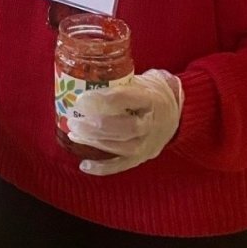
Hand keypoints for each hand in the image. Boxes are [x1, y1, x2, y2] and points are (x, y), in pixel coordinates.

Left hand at [68, 70, 182, 175]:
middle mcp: (154, 123)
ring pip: (123, 147)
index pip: (125, 98)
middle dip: (95, 126)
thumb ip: (112, 82)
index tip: (80, 100)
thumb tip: (76, 82)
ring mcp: (151, 143)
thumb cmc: (147, 91)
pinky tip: (84, 165)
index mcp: (152, 98)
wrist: (174, 109)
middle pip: (126, 128)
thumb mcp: (135, 79)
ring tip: (74, 134)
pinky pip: (124, 165)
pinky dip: (103, 167)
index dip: (100, 100)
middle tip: (73, 121)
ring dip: (95, 142)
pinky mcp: (145, 156)